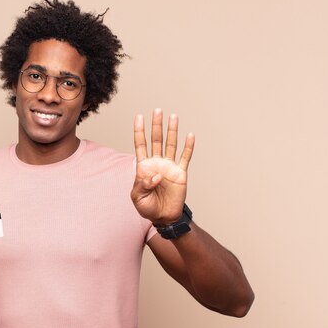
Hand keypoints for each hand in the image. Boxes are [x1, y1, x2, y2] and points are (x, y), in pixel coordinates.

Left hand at [131, 109, 194, 224]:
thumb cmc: (147, 207)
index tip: (139, 116)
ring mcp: (169, 167)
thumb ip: (142, 185)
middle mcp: (157, 163)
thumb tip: (156, 175)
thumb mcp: (137, 197)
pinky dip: (188, 147)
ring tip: (173, 116)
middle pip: (156, 140)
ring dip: (172, 131)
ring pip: (170, 145)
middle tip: (157, 110)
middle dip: (156, 125)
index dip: (139, 131)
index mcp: (143, 167)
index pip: (140, 145)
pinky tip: (190, 135)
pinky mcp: (181, 173)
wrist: (163, 217)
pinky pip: (185, 158)